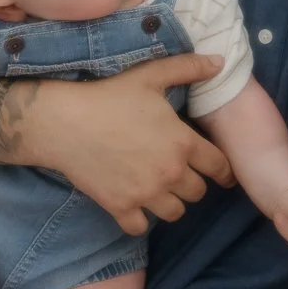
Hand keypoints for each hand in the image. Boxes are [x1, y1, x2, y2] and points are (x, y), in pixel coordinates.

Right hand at [37, 54, 235, 234]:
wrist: (64, 122)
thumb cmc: (109, 96)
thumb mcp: (151, 76)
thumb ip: (188, 68)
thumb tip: (219, 61)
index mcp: (183, 143)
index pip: (219, 167)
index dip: (223, 171)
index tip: (221, 175)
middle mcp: (170, 173)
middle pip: (198, 193)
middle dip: (192, 184)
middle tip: (179, 175)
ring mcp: (145, 193)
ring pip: (174, 213)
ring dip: (170, 203)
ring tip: (159, 191)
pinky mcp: (120, 207)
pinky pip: (140, 227)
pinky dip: (140, 221)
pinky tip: (135, 206)